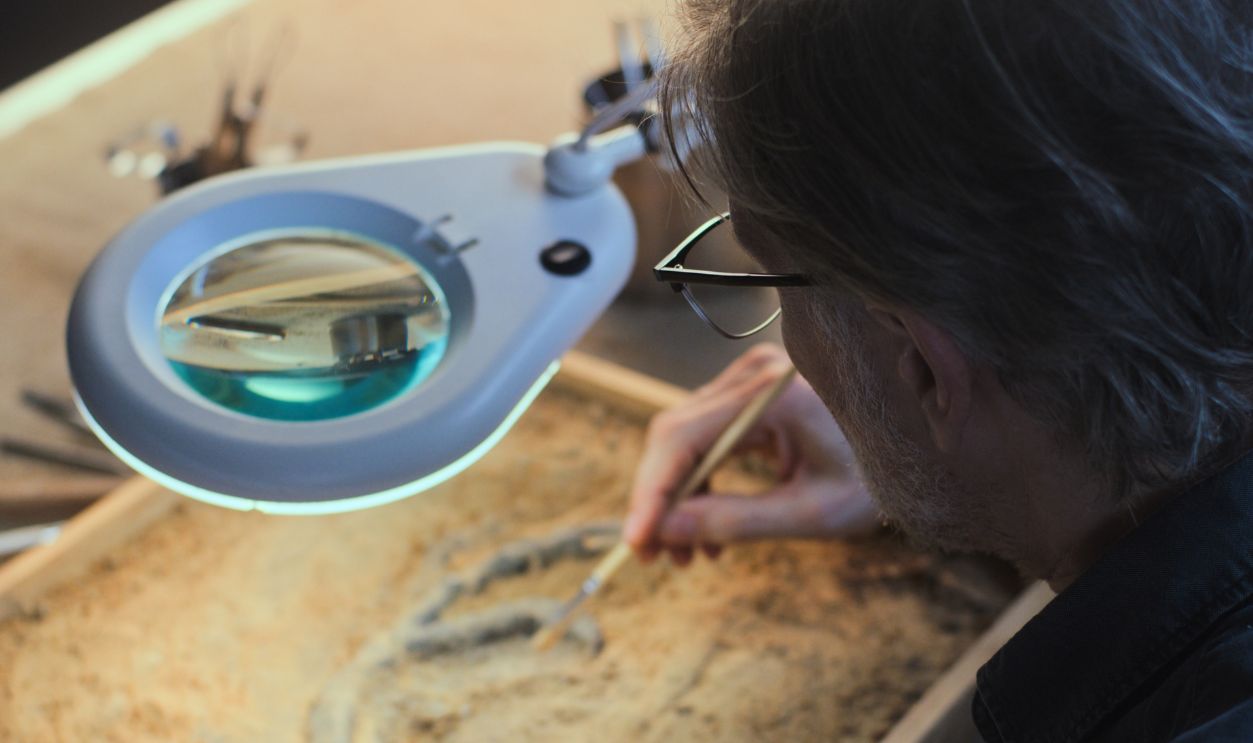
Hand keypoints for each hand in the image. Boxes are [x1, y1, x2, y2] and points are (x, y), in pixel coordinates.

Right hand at [623, 343, 880, 565]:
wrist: (915, 451)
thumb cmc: (875, 481)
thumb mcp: (811, 513)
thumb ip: (737, 521)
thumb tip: (668, 531)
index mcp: (772, 395)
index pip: (682, 437)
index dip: (651, 492)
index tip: (636, 541)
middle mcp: (754, 374)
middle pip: (674, 435)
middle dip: (661, 500)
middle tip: (656, 558)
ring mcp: (750, 379)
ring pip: (684, 439)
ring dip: (679, 498)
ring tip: (688, 555)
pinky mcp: (751, 392)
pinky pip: (705, 437)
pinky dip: (700, 483)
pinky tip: (710, 529)